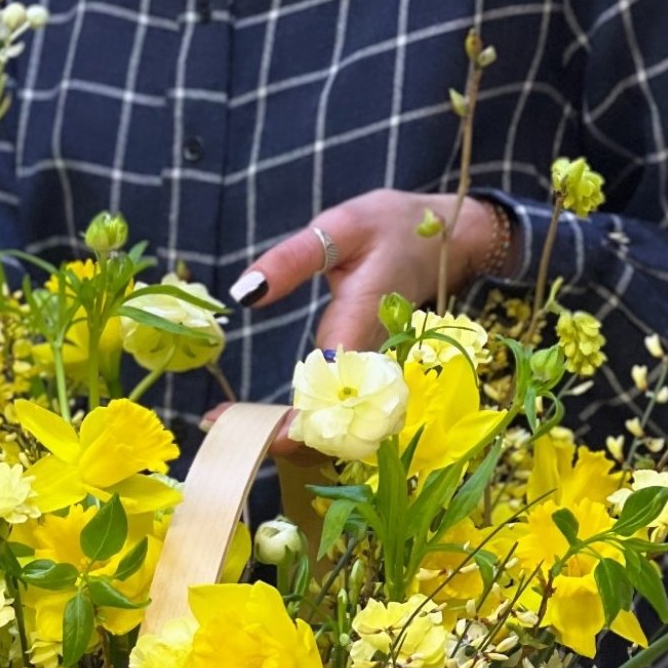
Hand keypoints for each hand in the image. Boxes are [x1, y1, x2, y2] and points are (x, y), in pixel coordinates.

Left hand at [228, 191, 505, 455]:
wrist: (450, 240)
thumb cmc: (394, 228)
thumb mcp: (341, 227)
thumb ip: (292, 259)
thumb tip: (245, 293)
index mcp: (358, 333)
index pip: (321, 401)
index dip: (282, 426)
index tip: (232, 424)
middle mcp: (369, 368)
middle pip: (329, 431)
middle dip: (275, 440)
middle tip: (216, 425)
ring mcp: (373, 378)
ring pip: (335, 430)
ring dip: (286, 435)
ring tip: (231, 423)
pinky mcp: (371, 377)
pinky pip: (340, 415)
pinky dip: (302, 422)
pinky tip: (264, 415)